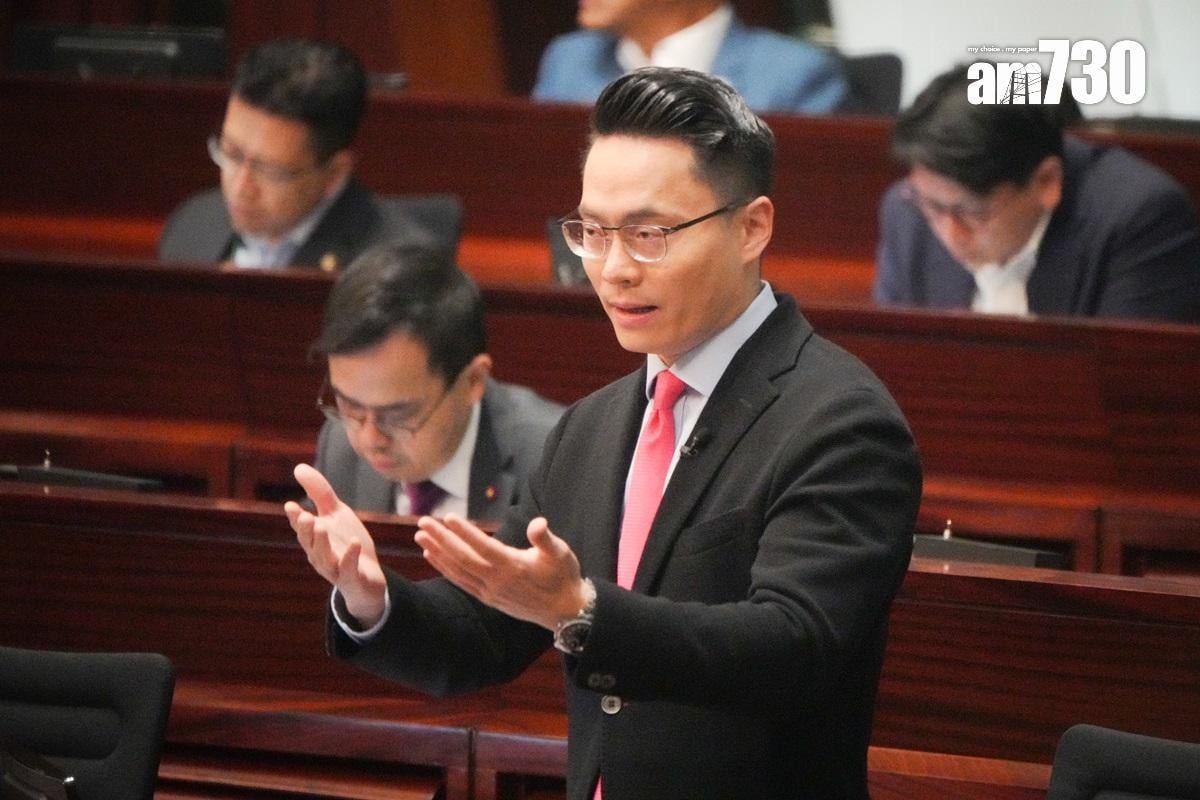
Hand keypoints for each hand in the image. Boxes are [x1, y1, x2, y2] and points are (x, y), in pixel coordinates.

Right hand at [285, 463, 387, 627]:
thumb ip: (318, 492)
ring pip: (324, 558)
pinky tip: (354, 543)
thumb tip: (298, 467)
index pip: (302, 527)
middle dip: (306, 530)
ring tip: (322, 526)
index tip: (290, 505)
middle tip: (305, 516)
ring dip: (322, 543)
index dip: (295, 518)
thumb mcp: (335, 514)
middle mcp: (319, 555)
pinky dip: (350, 557)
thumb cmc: (347, 543)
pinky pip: (348, 569)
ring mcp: (334, 569)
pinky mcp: (352, 578)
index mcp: (314, 538)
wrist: (367, 578)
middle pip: (309, 543)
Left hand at [415, 514, 587, 630]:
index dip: (464, 532)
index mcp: (513, 567)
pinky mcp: (488, 598)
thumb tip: (538, 523)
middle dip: (442, 540)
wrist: (564, 611)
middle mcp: (497, 581)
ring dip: (438, 553)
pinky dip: (445, 569)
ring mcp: (490, 591)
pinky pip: (461, 582)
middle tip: (423, 522)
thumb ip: (545, 538)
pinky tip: (432, 556)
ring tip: (421, 536)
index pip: (483, 547)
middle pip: (463, 558)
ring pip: (458, 571)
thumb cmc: (562, 576)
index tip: (447, 517)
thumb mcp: (561, 553)